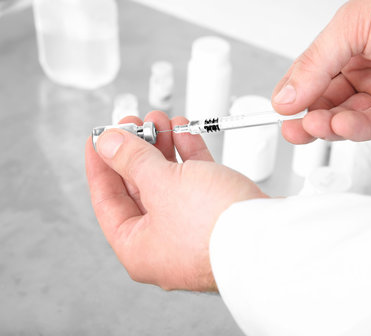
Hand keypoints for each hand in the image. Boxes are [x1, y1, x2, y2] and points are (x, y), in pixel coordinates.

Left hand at [85, 111, 266, 290]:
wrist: (272, 240)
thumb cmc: (217, 229)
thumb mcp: (162, 185)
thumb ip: (132, 160)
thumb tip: (108, 144)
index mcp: (138, 248)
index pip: (107, 200)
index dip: (100, 164)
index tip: (98, 138)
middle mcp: (163, 244)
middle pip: (139, 189)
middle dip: (138, 150)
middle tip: (135, 123)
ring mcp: (192, 232)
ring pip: (169, 183)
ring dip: (164, 148)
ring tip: (161, 120)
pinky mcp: (217, 217)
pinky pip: (195, 183)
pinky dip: (190, 157)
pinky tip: (185, 133)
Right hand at [273, 0, 370, 142]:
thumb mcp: (353, 25)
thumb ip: (316, 62)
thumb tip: (286, 94)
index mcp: (348, 45)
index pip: (311, 75)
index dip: (294, 93)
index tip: (279, 107)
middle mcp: (364, 70)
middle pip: (325, 102)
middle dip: (306, 117)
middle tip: (291, 127)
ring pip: (345, 118)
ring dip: (327, 125)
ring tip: (313, 126)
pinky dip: (354, 130)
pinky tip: (340, 125)